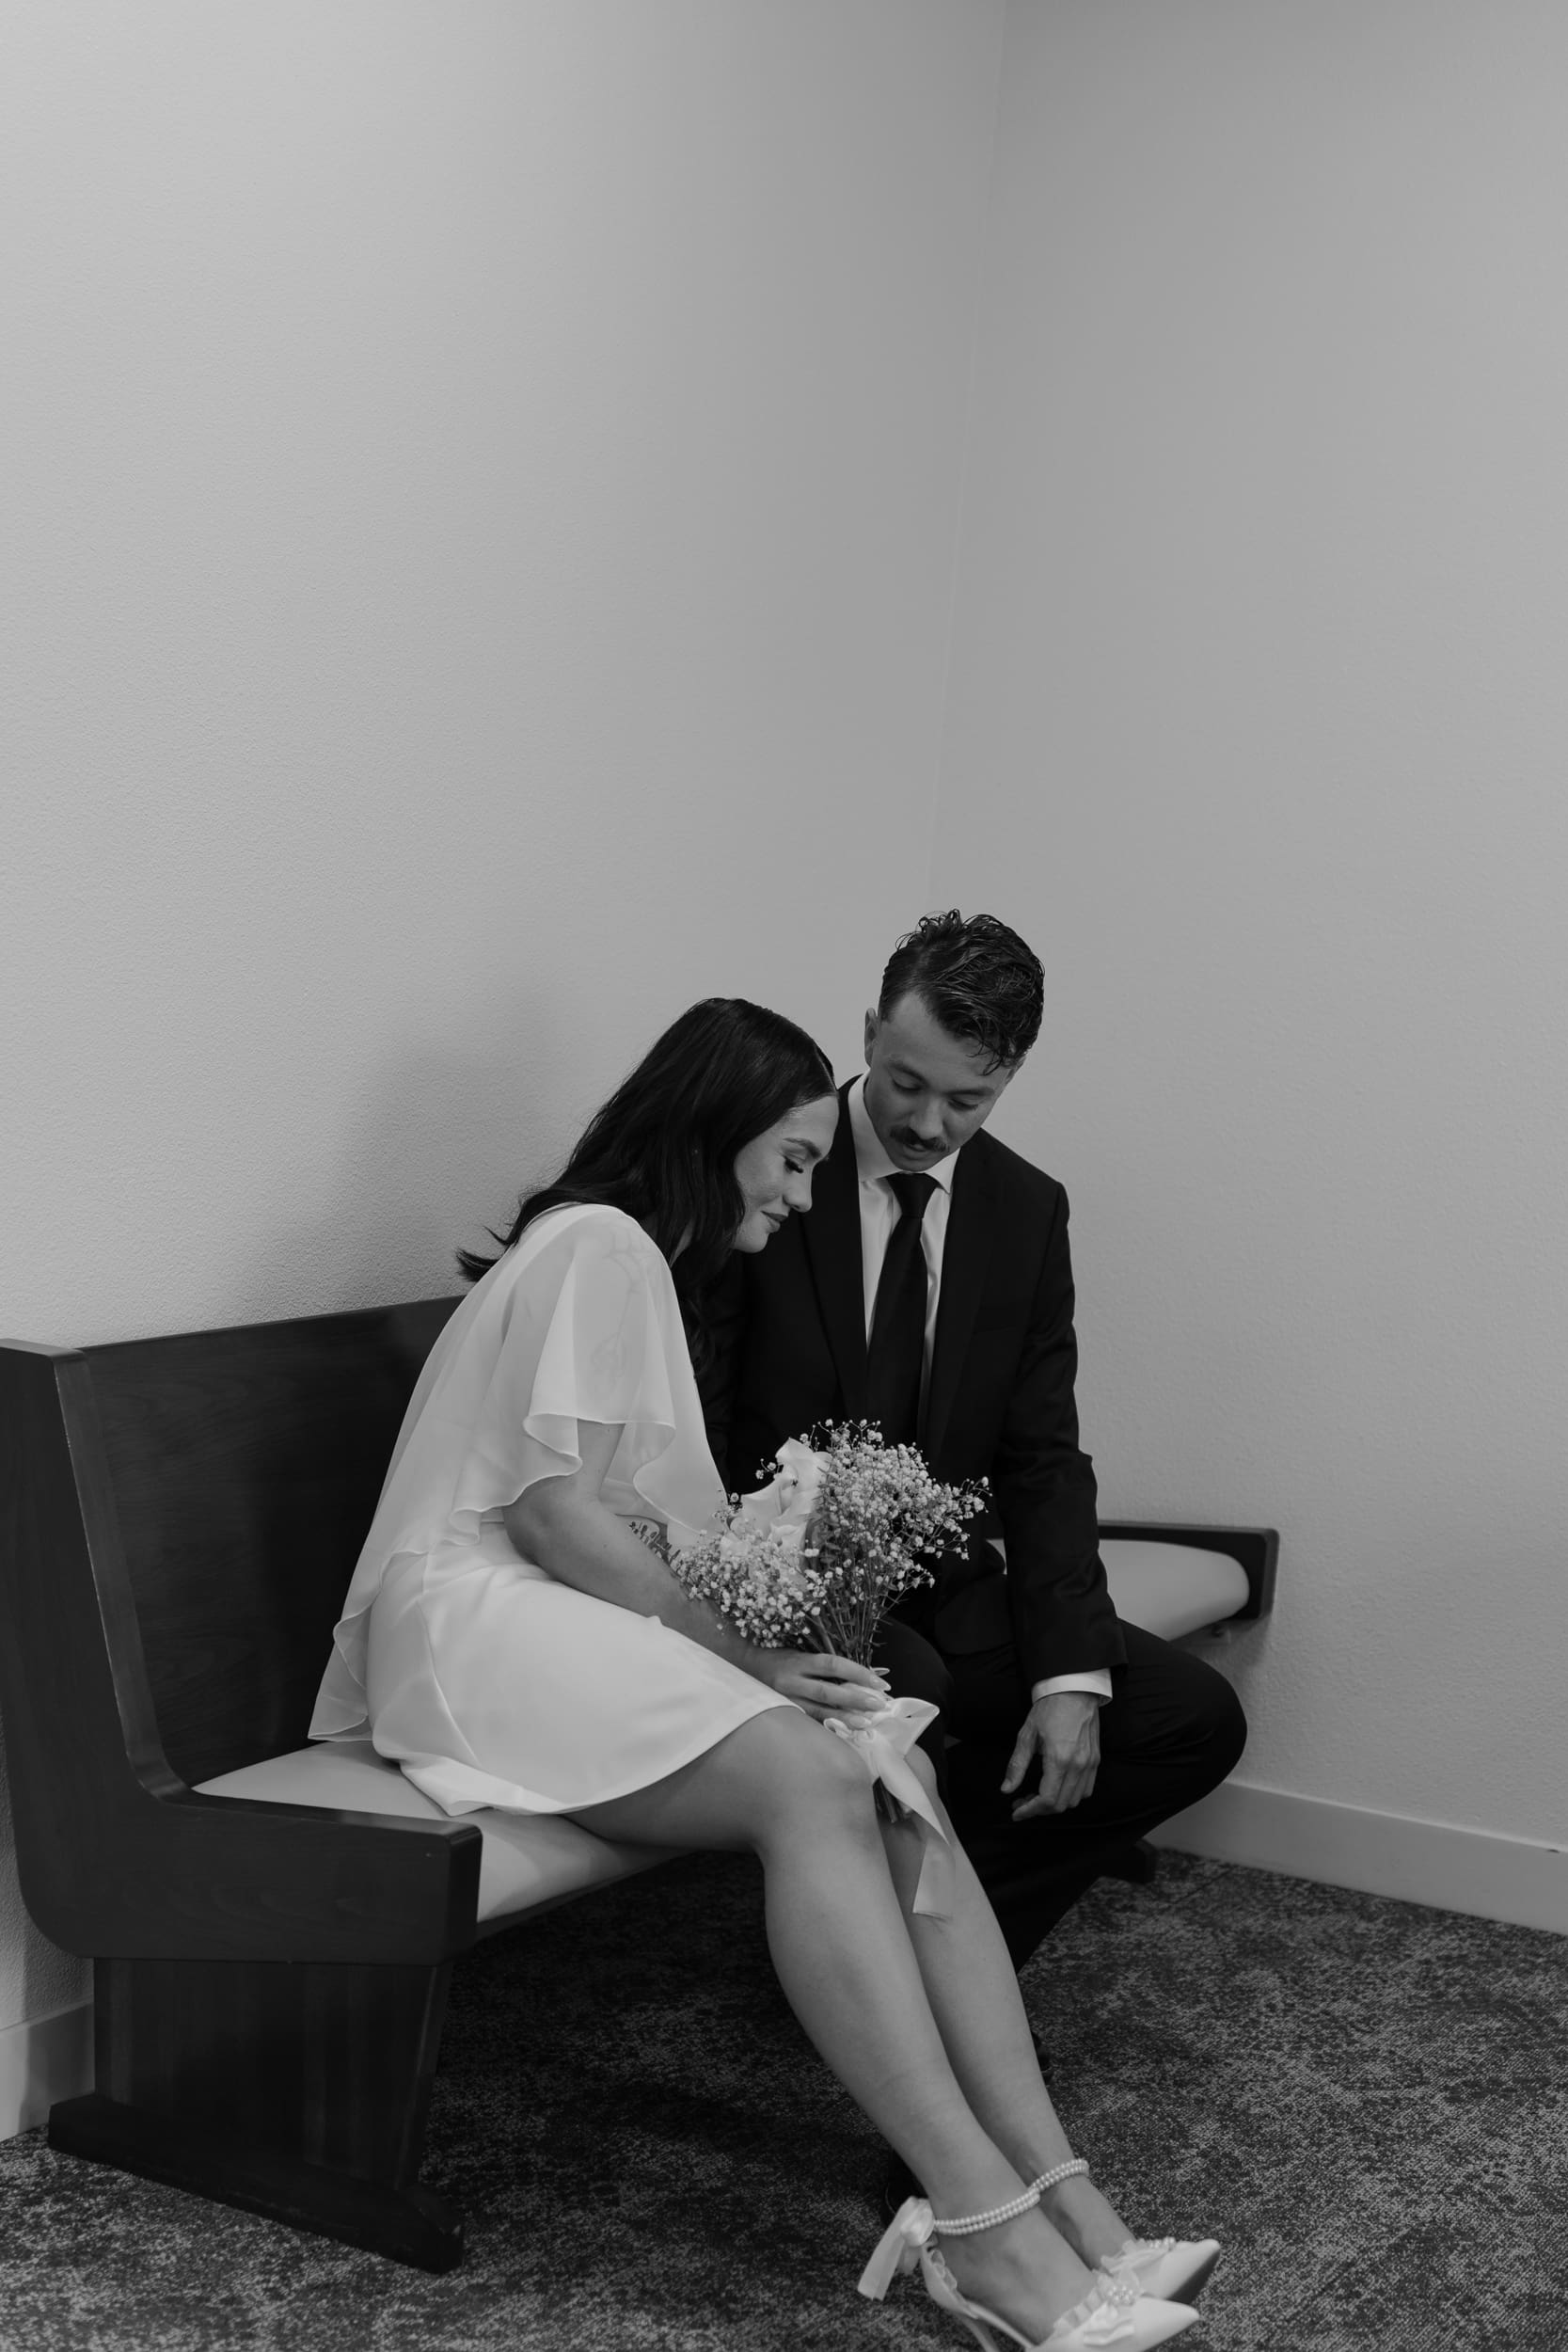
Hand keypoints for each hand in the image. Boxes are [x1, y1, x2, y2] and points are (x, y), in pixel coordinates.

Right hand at [759, 1649, 887, 1725]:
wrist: (740, 1669)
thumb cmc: (775, 1659)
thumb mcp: (797, 1654)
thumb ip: (823, 1664)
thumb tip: (861, 1675)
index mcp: (797, 1661)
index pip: (833, 1664)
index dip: (858, 1673)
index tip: (880, 1682)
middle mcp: (791, 1682)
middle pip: (828, 1691)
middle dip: (856, 1699)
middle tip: (879, 1705)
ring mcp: (785, 1701)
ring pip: (818, 1712)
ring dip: (845, 1718)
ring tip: (866, 1724)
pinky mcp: (783, 1715)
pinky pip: (808, 1723)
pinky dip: (827, 1727)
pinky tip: (843, 1733)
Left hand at [1002, 1691, 1101, 1819]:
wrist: (1073, 1690)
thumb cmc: (1048, 1708)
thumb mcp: (1026, 1735)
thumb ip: (1017, 1765)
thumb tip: (1006, 1789)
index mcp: (1059, 1759)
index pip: (1046, 1799)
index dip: (1029, 1811)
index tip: (1016, 1812)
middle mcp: (1078, 1765)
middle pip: (1060, 1805)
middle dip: (1038, 1809)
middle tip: (1022, 1802)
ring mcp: (1089, 1764)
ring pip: (1074, 1800)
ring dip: (1055, 1804)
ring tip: (1037, 1795)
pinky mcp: (1096, 1760)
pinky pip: (1086, 1789)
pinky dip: (1071, 1796)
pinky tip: (1056, 1787)